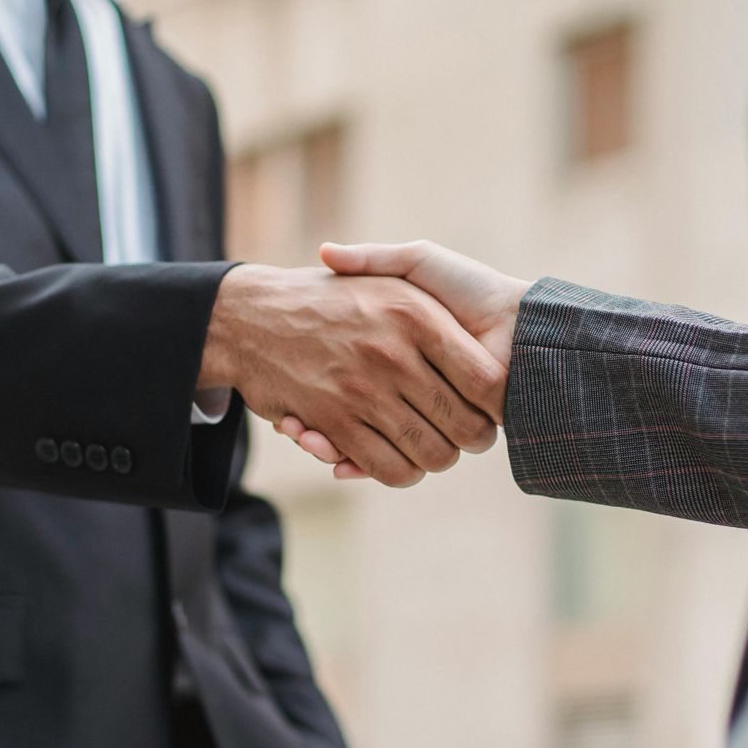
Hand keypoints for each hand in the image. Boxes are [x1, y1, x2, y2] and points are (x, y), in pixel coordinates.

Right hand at [199, 263, 502, 487]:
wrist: (250, 314)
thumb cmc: (333, 295)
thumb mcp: (387, 274)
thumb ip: (440, 304)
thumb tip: (489, 336)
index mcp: (415, 313)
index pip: (485, 380)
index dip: (497, 404)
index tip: (491, 407)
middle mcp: (392, 352)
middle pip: (465, 426)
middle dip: (472, 440)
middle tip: (464, 435)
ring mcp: (362, 389)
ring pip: (430, 454)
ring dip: (436, 460)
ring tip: (433, 447)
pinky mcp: (333, 422)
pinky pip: (387, 467)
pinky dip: (399, 473)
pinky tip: (398, 459)